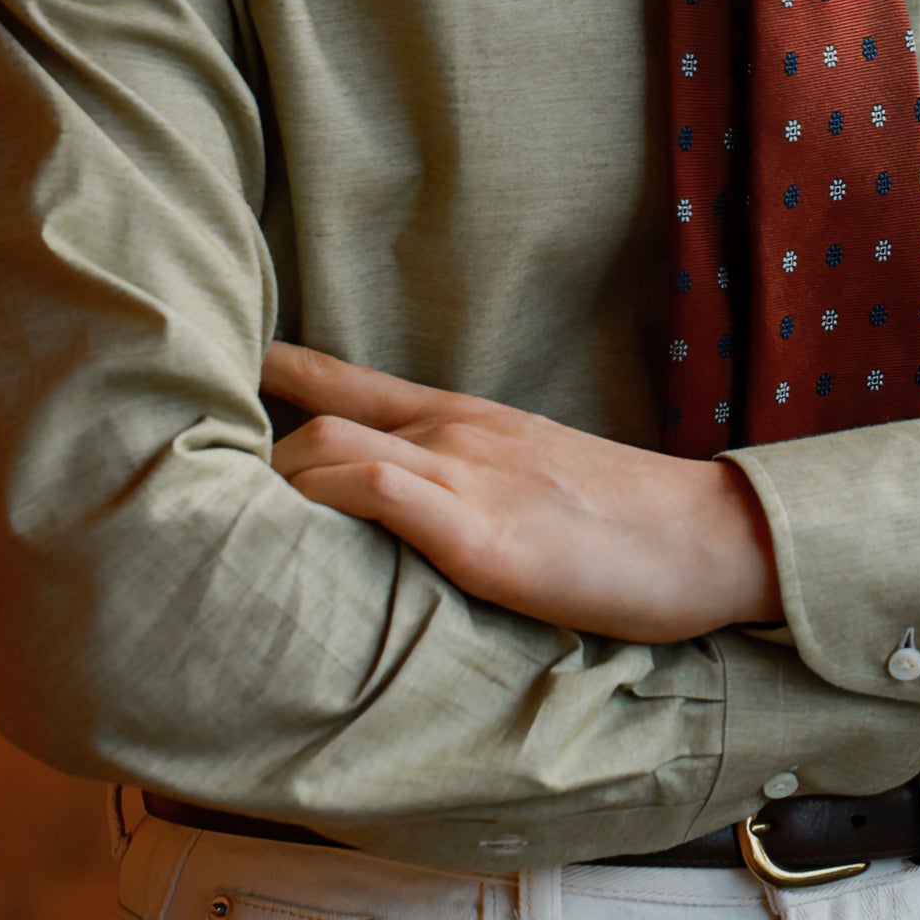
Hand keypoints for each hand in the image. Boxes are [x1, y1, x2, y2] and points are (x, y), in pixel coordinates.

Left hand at [261, 346, 783, 643]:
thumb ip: (472, 485)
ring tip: (229, 543)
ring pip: (329, 449)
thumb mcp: (539, 483)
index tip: (221, 378)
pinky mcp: (482, 533)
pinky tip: (287, 543)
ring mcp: (468, 477)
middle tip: (205, 506)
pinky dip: (322, 505)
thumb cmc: (634, 525)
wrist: (714, 537)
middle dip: (249, 460)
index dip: (279, 376)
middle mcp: (456, 435)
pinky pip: (378, 492)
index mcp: (469, 423)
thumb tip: (415, 517)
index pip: (352, 382)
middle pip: (317, 419)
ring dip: (272, 492)